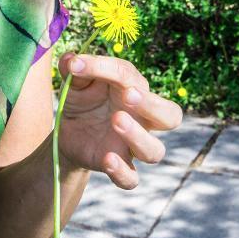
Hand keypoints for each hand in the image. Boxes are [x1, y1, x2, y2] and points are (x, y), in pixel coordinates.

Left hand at [55, 52, 183, 188]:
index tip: (77, 65)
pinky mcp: (120, 167)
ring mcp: (133, 146)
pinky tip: (107, 158)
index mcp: (134, 91)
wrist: (68, 134)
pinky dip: (122, 171)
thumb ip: (73, 69)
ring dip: (138, 136)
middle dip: (152, 104)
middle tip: (129, 95)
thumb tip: (70, 59)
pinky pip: (131, 179)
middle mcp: (142, 119)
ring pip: (154, 150)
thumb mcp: (74, 83)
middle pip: (170, 115)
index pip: (129, 76)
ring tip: (116, 120)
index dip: (104, 67)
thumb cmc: (82, 101)